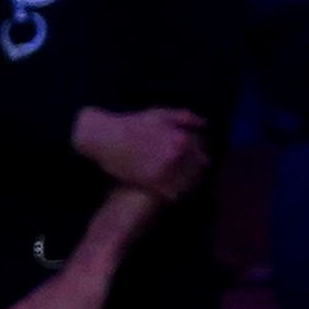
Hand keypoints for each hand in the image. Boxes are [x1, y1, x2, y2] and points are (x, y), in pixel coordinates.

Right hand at [69, 105, 208, 200]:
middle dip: (194, 172)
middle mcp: (176, 157)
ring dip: (186, 184)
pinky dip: (174, 194)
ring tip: (178, 182)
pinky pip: (173, 194)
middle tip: (185, 172)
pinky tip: (170, 191)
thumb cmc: (131, 124)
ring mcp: (164, 171)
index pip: (202, 157)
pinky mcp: (151, 183)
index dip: (199, 160)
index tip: (193, 162)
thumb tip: (204, 125)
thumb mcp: (159, 114)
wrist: (105, 137)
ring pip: (187, 185)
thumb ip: (184, 117)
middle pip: (197, 172)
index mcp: (181, 140)